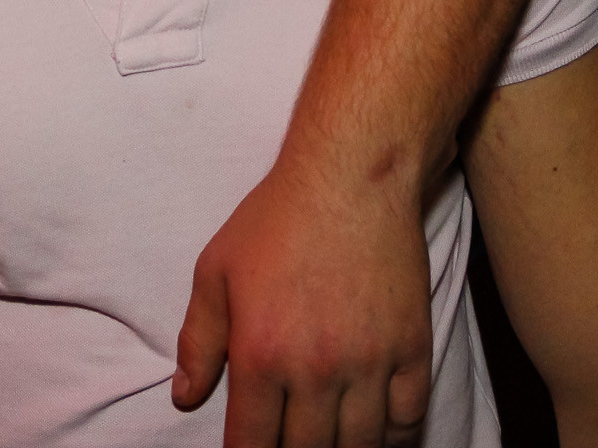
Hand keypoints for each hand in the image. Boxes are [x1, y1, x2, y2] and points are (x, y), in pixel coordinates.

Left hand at [174, 158, 433, 446]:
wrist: (351, 176)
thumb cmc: (277, 219)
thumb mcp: (216, 270)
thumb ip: (198, 340)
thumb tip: (185, 396)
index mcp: (261, 354)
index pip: (252, 444)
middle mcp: (316, 369)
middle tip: (288, 439)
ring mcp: (370, 363)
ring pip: (359, 445)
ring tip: (327, 438)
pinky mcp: (412, 348)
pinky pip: (408, 419)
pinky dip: (392, 435)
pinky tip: (375, 429)